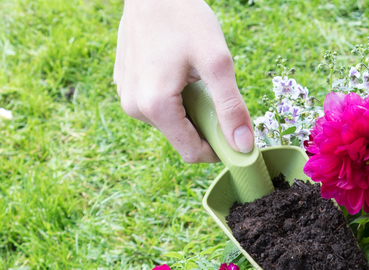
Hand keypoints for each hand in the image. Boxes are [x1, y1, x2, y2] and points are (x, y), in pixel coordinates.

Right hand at [113, 0, 253, 161]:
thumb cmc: (184, 18)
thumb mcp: (217, 62)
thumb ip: (231, 108)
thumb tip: (244, 147)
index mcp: (154, 106)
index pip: (192, 152)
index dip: (219, 150)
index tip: (239, 138)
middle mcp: (134, 107)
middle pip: (181, 137)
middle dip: (204, 125)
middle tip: (215, 92)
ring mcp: (127, 95)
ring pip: (169, 122)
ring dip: (189, 109)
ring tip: (193, 75)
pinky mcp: (125, 84)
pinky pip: (156, 105)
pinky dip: (174, 97)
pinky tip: (177, 69)